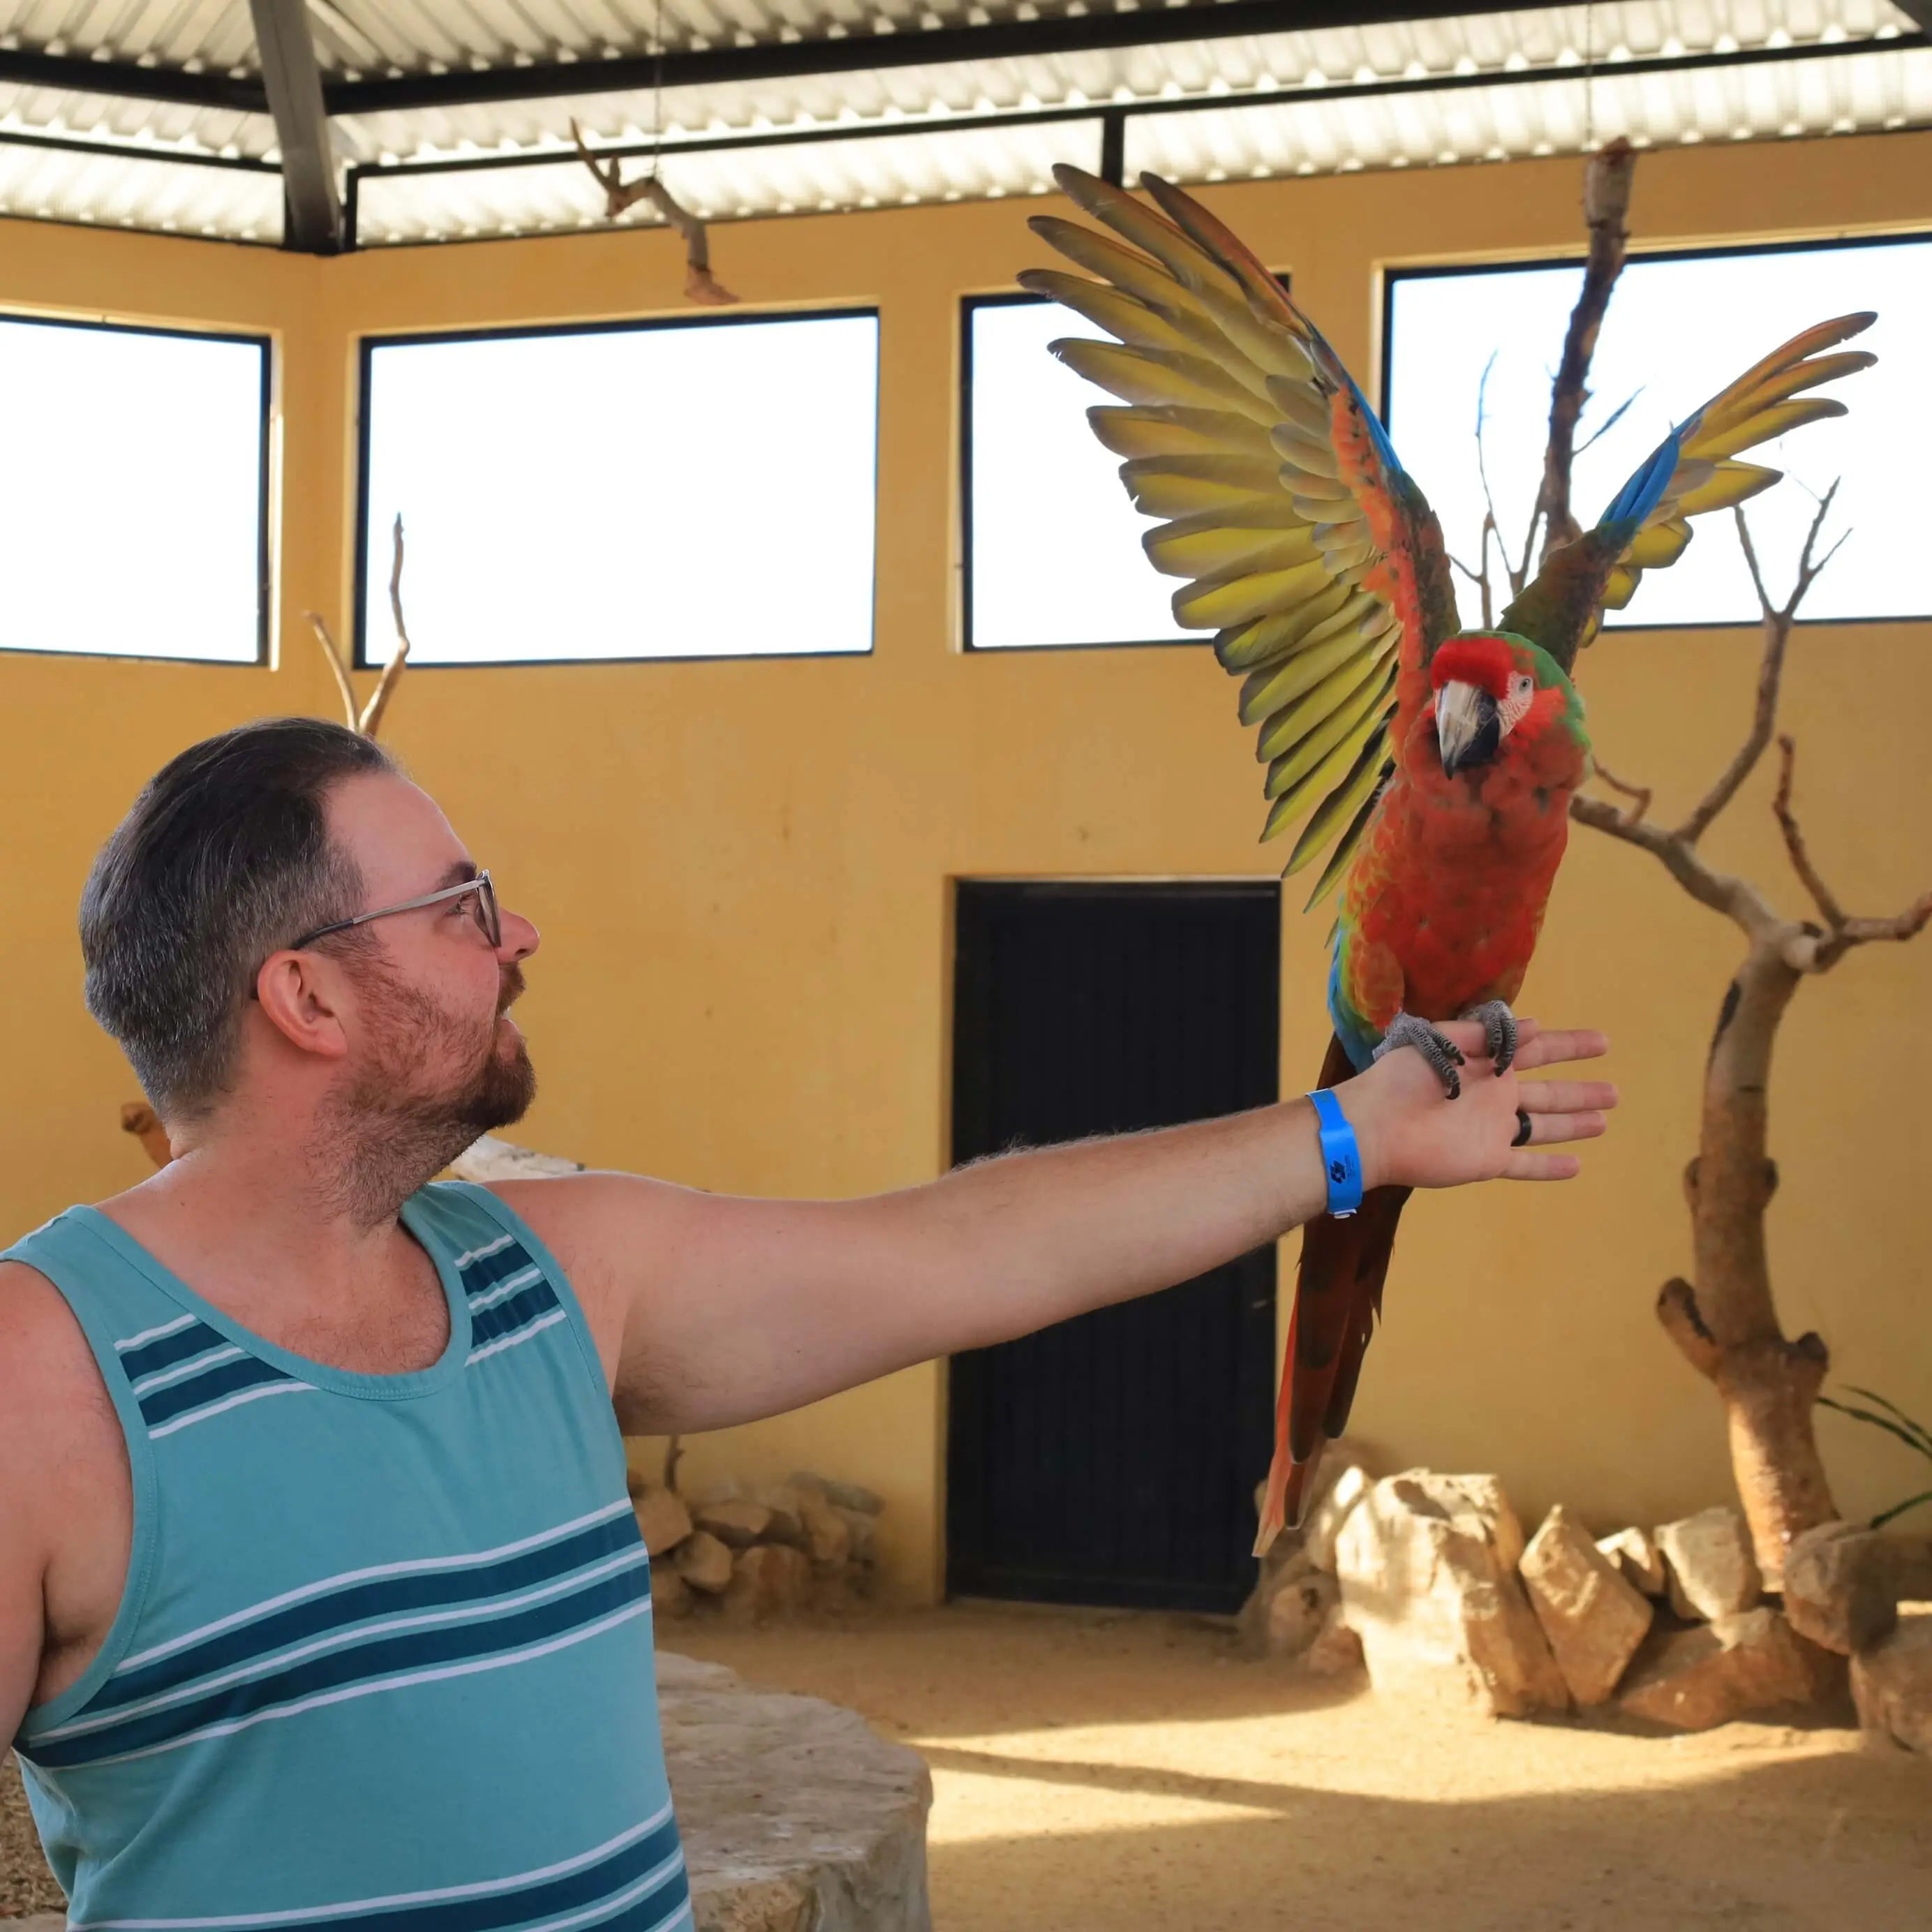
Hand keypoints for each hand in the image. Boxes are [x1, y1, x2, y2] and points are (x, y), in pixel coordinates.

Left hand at [1340, 1019, 1615, 1191]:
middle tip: (1615, 1091)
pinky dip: (1549, 1167)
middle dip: (1581, 1090)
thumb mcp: (1441, 1042)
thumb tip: (1535, 1026)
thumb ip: (1485, 1036)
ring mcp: (1492, 1129)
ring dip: (1573, 1125)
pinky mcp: (1486, 1160)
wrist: (1374, 1127)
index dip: (1570, 1045)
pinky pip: (1525, 1164)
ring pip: (1543, 1127)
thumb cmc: (1401, 1079)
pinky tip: (1576, 1166)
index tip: (1603, 1042)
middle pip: (1549, 1092)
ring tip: (1604, 1120)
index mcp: (1485, 1064)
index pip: (1537, 1050)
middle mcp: (1495, 1096)